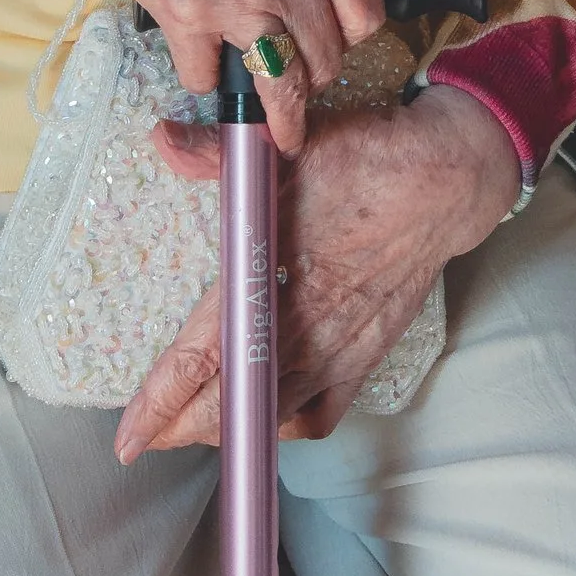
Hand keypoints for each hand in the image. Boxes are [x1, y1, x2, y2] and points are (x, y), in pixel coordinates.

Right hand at [36, 0, 383, 155]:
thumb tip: (311, 9)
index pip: (365, 12)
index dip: (350, 39)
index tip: (332, 46)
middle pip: (326, 59)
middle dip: (314, 81)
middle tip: (297, 84)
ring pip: (282, 85)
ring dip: (281, 116)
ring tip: (279, 135)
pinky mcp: (188, 21)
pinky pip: (209, 80)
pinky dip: (203, 78)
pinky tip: (197, 58)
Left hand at [114, 92, 520, 458]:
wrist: (448, 180)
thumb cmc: (368, 161)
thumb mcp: (288, 148)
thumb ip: (217, 154)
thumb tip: (160, 139)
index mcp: (275, 278)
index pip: (205, 355)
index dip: (161, 402)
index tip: (128, 437)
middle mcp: (306, 328)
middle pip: (233, 402)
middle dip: (183, 426)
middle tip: (145, 436)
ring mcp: (340, 349)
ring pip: (273, 416)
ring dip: (231, 425)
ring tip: (198, 424)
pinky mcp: (368, 355)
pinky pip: (321, 413)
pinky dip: (289, 423)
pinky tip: (269, 413)